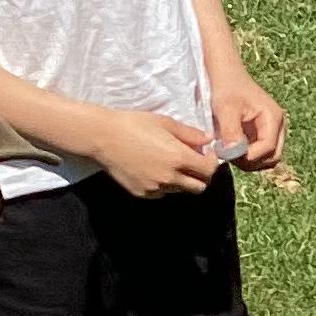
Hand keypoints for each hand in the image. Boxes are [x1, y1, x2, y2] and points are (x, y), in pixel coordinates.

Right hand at [85, 105, 218, 198]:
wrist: (103, 137)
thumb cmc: (134, 124)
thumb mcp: (165, 123)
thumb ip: (190, 134)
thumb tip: (208, 140)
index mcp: (178, 158)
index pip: (210, 170)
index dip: (212, 162)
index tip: (206, 154)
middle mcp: (169, 177)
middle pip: (199, 187)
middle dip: (201, 176)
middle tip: (193, 162)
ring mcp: (155, 188)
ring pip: (180, 190)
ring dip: (182, 180)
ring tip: (169, 163)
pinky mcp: (142, 193)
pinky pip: (161, 193)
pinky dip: (164, 185)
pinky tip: (154, 169)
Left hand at [209, 71, 286, 169]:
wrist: (226, 74)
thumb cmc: (226, 87)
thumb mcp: (226, 108)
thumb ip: (231, 131)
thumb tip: (234, 154)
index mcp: (273, 118)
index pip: (269, 148)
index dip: (249, 156)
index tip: (228, 153)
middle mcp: (278, 126)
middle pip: (273, 157)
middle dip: (252, 161)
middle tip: (229, 155)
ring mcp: (272, 130)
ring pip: (268, 158)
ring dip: (250, 161)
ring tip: (229, 151)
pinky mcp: (264, 133)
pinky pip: (261, 153)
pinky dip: (248, 156)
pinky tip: (232, 148)